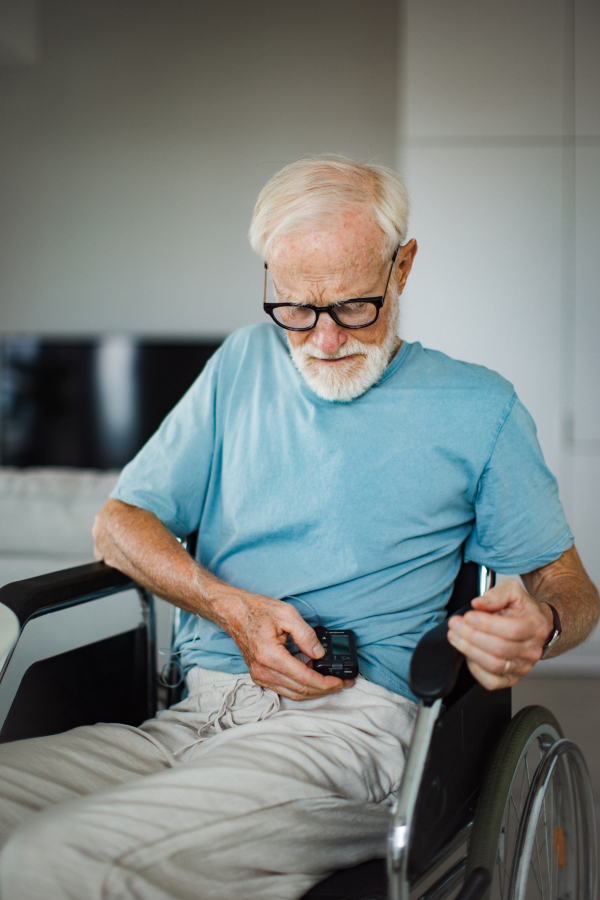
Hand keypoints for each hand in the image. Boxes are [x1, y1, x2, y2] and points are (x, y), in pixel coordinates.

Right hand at [224, 590, 354, 700]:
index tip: (341, 682)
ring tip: (330, 683)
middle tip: (341, 684)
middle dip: (324, 690)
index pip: (304, 679)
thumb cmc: (257, 610)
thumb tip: (319, 653)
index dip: (326, 683)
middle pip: (300, 691)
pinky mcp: (259, 676)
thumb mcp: (286, 613)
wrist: (233, 613)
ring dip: (313, 692)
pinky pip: (284, 689)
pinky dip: (301, 687)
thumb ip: (306, 634)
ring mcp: (259, 676)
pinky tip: (312, 678)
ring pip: (293, 693)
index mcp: (270, 656)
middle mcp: (263, 671)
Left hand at [446, 579, 552, 689]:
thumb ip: (496, 594)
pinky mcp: (512, 678)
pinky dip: (476, 670)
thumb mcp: (512, 591)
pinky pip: (492, 682)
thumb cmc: (521, 609)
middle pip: (500, 649)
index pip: (512, 630)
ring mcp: (523, 667)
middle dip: (471, 636)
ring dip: (469, 651)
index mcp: (535, 626)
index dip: (486, 625)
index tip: (468, 616)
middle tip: (455, 625)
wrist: (533, 625)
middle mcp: (532, 650)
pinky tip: (467, 654)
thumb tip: (478, 603)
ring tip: (455, 637)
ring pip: (494, 665)